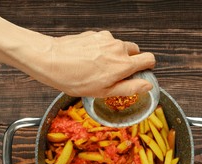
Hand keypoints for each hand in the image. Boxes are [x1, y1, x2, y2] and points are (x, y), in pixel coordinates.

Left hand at [27, 31, 155, 97]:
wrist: (52, 60)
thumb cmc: (74, 79)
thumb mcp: (104, 92)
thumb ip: (129, 88)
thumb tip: (147, 86)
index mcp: (123, 64)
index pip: (149, 59)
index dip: (147, 66)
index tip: (140, 72)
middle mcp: (118, 48)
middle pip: (135, 51)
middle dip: (130, 60)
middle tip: (116, 73)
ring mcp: (106, 39)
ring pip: (119, 46)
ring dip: (115, 55)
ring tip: (99, 67)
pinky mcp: (95, 34)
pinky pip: (106, 42)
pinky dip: (102, 49)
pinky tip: (90, 59)